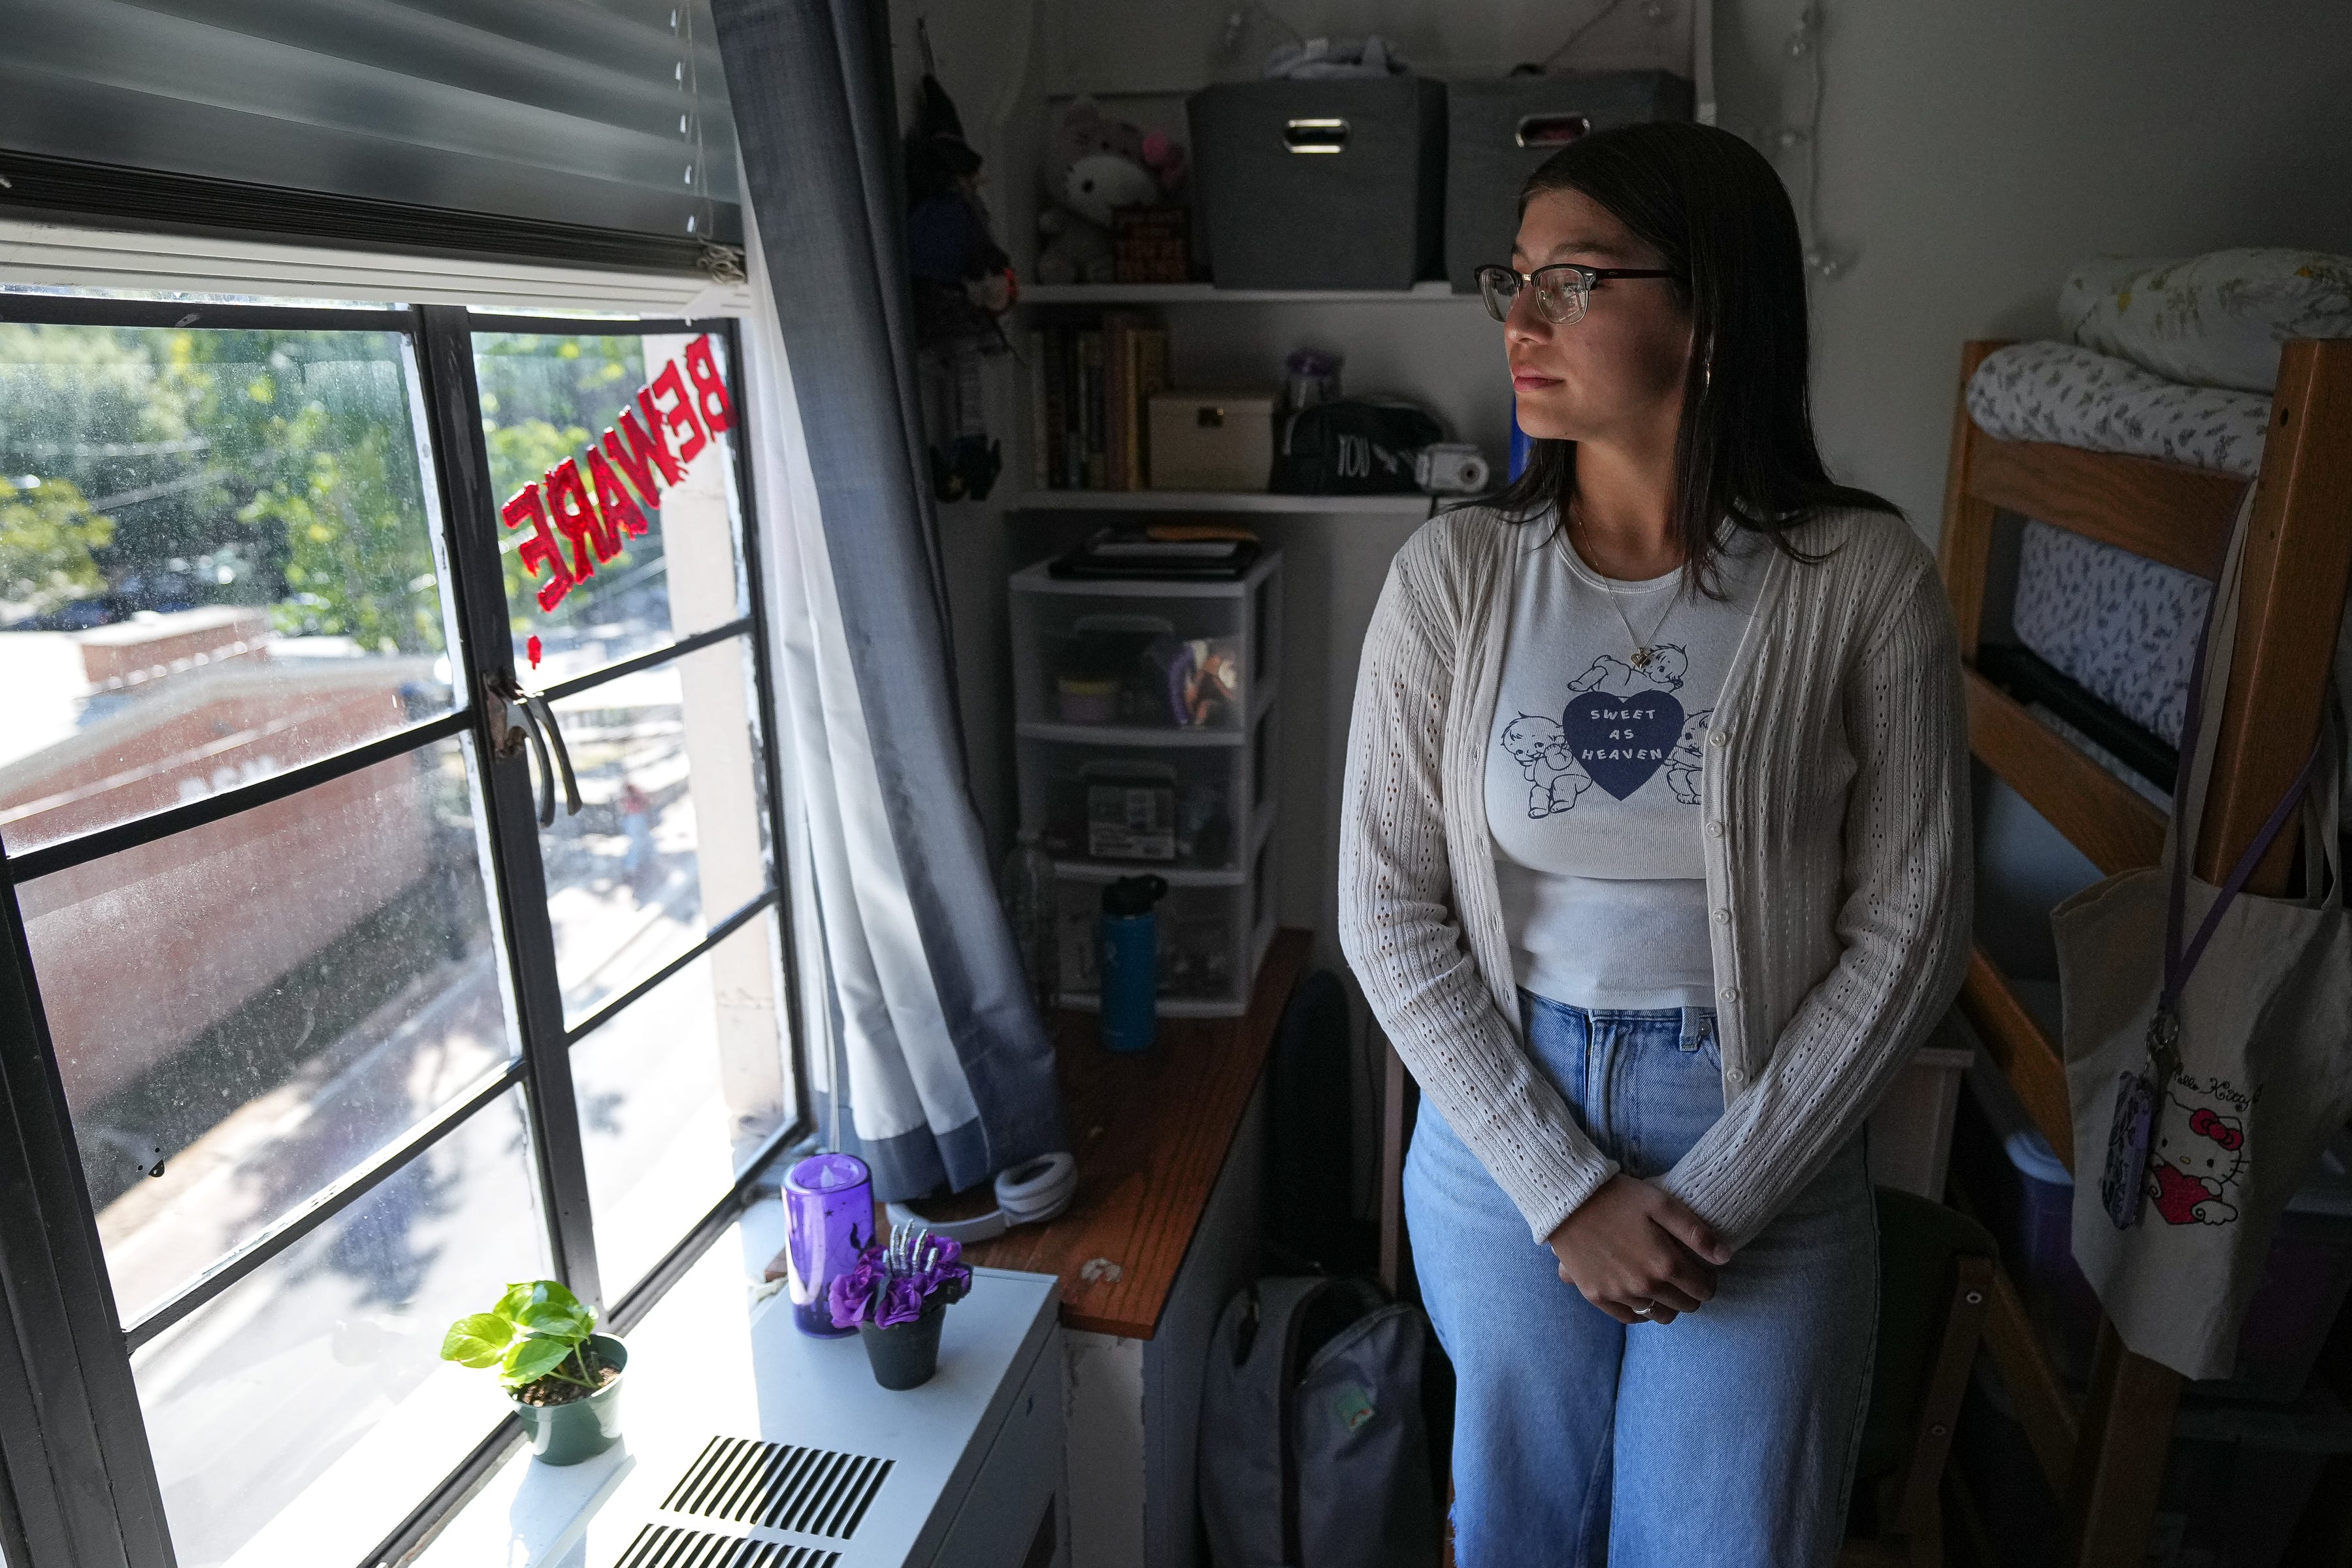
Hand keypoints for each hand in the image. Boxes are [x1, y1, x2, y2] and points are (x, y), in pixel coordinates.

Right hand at [1545, 1175, 1730, 1325]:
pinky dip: (1641, 1311)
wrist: (1568, 1200)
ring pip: (1659, 1315)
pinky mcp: (1597, 1296)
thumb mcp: (1662, 1203)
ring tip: (1664, 1285)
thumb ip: (1696, 1232)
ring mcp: (1619, 1294)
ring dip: (1668, 1304)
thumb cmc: (1619, 1196)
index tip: (1704, 1270)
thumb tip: (1725, 1257)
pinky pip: (1629, 1317)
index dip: (1709, 1280)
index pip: (1703, 1289)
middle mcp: (1644, 1285)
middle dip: (1691, 1293)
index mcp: (1665, 1264)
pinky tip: (1641, 1296)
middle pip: (1684, 1305)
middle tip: (1685, 1276)